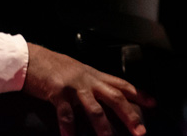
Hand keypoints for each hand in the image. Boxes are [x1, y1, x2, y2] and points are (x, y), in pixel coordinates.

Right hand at [23, 43, 154, 135]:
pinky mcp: (58, 92)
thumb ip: (94, 85)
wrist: (32, 58)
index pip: (123, 85)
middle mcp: (89, 80)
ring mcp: (74, 86)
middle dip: (129, 115)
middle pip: (115, 98)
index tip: (153, 105)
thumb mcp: (80, 73)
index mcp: (96, 76)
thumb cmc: (56, 68)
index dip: (139, 94)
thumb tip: (108, 97)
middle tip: (140, 131)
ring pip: (94, 108)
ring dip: (104, 127)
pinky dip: (69, 128)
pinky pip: (66, 114)